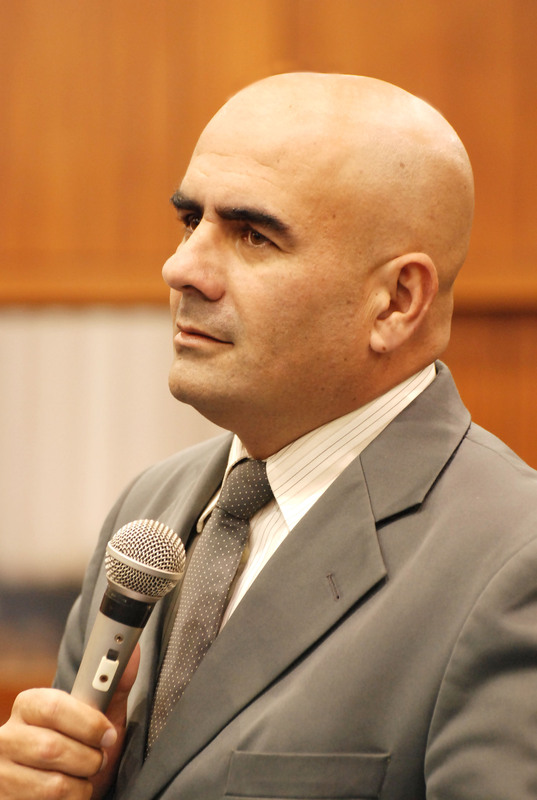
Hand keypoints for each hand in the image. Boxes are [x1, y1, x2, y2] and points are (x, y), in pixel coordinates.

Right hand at [0, 646, 139, 799]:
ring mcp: (2, 773)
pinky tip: (69, 793)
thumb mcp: (101, 714)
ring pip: (52, 785)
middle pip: (51, 749)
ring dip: (82, 785)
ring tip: (85, 777)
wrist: (63, 782)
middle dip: (89, 759)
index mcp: (29, 705)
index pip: (53, 708)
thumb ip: (114, 685)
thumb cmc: (83, 742)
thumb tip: (133, 653)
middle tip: (100, 759)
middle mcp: (6, 737)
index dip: (87, 723)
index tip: (109, 734)